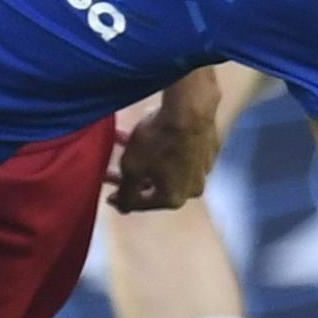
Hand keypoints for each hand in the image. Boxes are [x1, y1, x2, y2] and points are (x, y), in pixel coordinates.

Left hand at [103, 69, 222, 212]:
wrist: (191, 110)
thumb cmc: (158, 141)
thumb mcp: (132, 168)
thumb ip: (126, 191)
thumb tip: (123, 207)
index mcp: (173, 198)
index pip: (141, 204)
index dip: (121, 199)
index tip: (109, 195)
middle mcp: (192, 189)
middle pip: (156, 187)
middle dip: (133, 178)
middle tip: (114, 170)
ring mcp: (203, 169)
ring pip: (168, 168)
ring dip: (146, 159)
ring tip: (126, 144)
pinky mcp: (209, 149)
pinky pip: (181, 152)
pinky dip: (164, 147)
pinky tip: (150, 133)